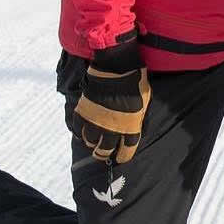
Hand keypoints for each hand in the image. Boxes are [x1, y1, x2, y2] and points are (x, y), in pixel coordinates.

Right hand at [72, 43, 150, 163]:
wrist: (116, 67)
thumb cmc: (135, 82)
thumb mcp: (145, 102)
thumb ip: (138, 118)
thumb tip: (136, 128)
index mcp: (129, 128)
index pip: (126, 151)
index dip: (123, 156)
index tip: (121, 157)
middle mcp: (111, 130)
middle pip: (105, 151)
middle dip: (104, 153)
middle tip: (103, 153)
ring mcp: (95, 122)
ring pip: (90, 142)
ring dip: (92, 143)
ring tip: (94, 141)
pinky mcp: (83, 113)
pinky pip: (78, 130)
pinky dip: (80, 133)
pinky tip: (83, 132)